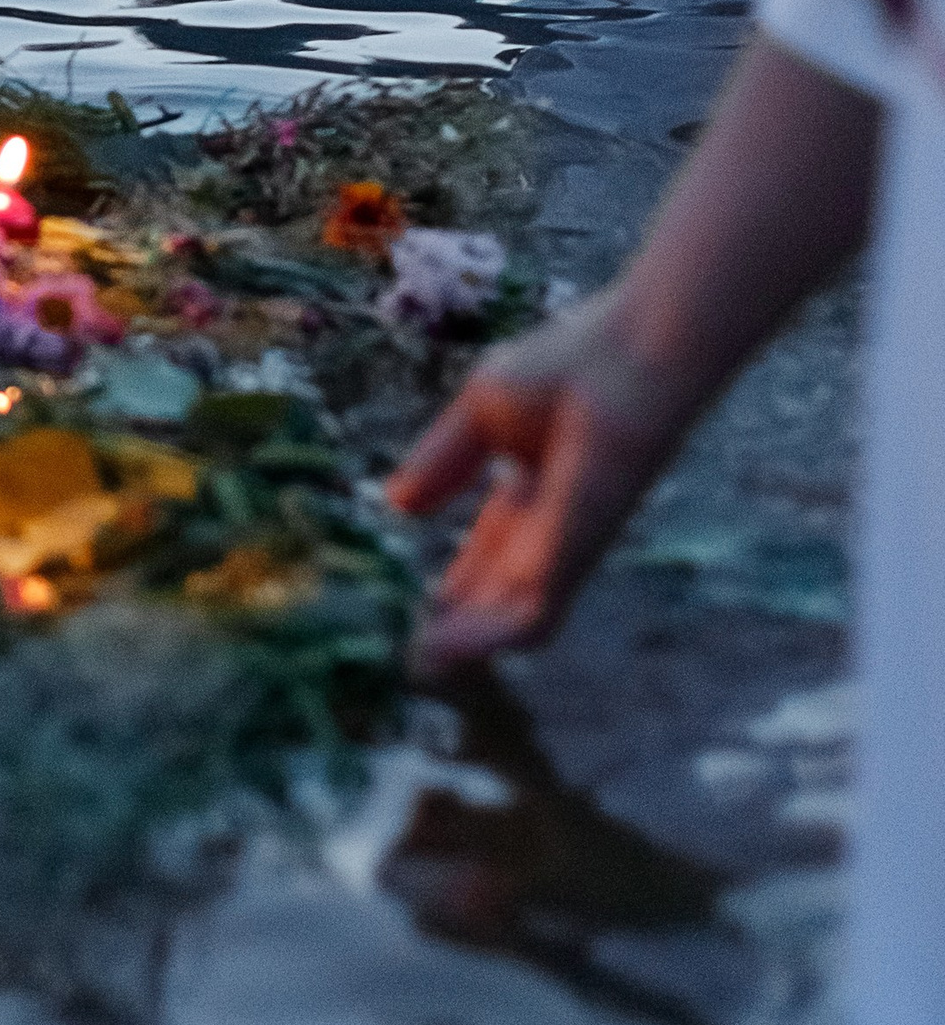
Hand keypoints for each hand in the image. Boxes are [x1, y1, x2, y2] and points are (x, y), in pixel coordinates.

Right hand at [386, 297, 694, 677]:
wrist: (630, 359)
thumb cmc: (570, 366)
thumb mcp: (481, 411)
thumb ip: (441, 461)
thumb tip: (395, 504)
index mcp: (534, 488)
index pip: (490, 553)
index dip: (457, 584)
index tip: (417, 613)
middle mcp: (553, 526)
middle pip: (500, 592)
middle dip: (460, 626)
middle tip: (415, 659)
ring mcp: (567, 544)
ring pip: (516, 616)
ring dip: (471, 643)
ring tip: (426, 666)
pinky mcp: (578, 552)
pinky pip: (534, 612)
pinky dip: (492, 636)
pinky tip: (450, 649)